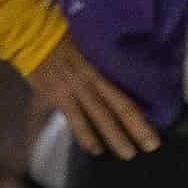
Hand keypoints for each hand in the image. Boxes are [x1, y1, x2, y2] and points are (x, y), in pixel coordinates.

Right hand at [26, 32, 158, 158]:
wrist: (31, 34)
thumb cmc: (60, 36)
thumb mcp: (86, 44)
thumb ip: (98, 62)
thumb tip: (117, 76)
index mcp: (99, 66)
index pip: (124, 91)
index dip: (140, 109)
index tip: (156, 123)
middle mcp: (91, 78)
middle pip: (119, 106)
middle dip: (137, 127)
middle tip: (152, 146)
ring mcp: (74, 88)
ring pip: (100, 116)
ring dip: (115, 137)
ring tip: (128, 154)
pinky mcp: (57, 95)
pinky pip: (75, 119)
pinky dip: (85, 135)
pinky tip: (95, 149)